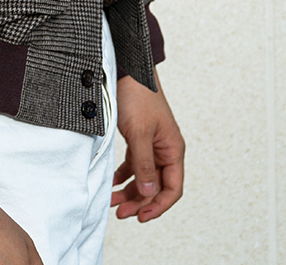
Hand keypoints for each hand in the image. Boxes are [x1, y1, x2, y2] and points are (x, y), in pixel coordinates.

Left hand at [112, 68, 184, 221]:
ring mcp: (152, 144)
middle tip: (121, 213)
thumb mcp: (139, 133)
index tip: (141, 216)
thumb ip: (144, 164)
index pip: (172, 188)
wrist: (127, 69)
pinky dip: (124, 175)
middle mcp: (165, 149)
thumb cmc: (137, 96)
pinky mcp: (138, 137)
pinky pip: (134, 164)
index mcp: (173, 149)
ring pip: (144, 176)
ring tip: (113, 202)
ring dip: (130, 190)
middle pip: (156, 186)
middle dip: (140, 201)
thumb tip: (150, 193)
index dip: (158, 205)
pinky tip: (113, 182)